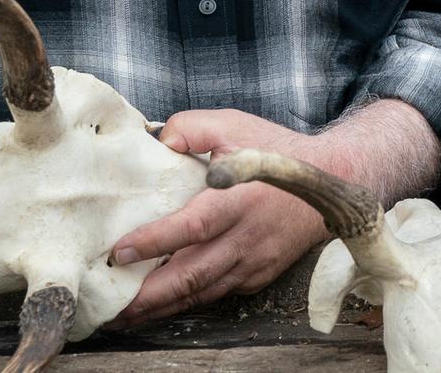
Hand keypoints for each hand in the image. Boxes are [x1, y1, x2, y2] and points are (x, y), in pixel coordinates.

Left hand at [106, 110, 337, 327]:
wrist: (330, 181)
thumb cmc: (276, 153)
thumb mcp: (233, 125)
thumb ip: (190, 128)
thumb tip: (155, 142)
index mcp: (238, 201)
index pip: (190, 228)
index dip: (153, 243)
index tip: (118, 253)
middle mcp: (245, 238)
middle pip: (191, 276)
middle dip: (147, 296)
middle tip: (110, 307)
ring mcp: (253, 262)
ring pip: (201, 293)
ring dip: (160, 308)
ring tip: (123, 316)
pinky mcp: (258, 275)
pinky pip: (217, 293)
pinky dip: (186, 302)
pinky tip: (160, 305)